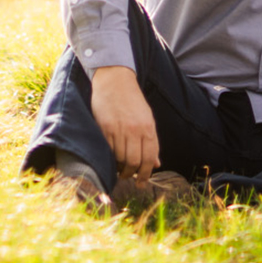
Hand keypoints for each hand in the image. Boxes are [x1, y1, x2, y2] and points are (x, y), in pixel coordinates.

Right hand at [89, 64, 158, 178]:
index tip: (141, 183)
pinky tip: (110, 159)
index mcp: (148, 128)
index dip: (146, 174)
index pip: (149, 159)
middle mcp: (135, 130)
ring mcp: (119, 129)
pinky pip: (108, 149)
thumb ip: (151, 141)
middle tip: (128, 176)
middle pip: (134, 162)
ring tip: (118, 169)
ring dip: (119, 167)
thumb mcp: (147, 119)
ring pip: (120, 158)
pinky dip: (110, 158)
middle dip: (131, 173)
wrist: (115, 79)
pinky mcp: (105, 127)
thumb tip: (156, 164)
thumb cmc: (132, 100)